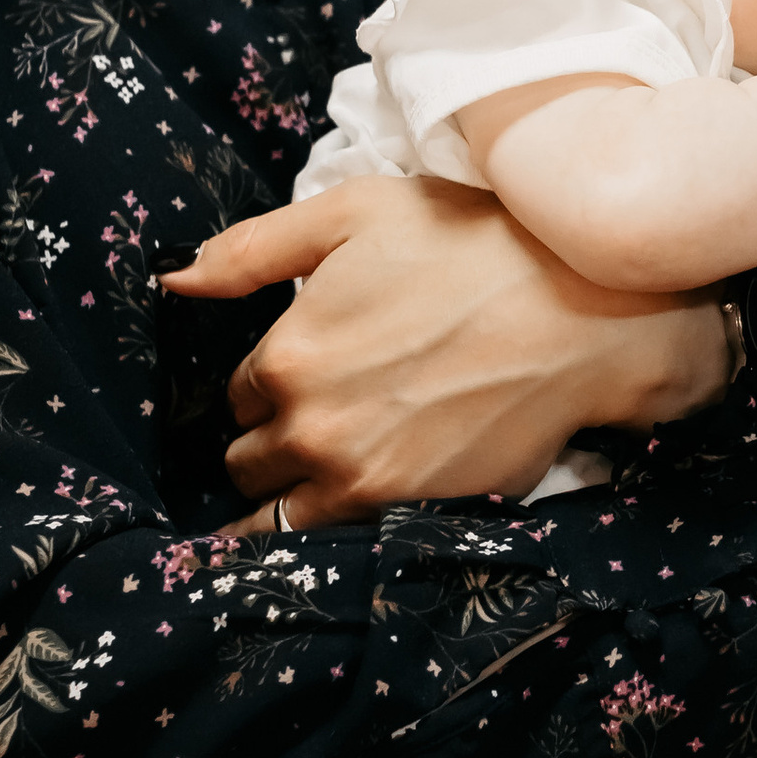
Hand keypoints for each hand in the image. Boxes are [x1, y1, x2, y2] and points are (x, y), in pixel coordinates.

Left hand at [164, 173, 730, 523]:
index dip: (266, 382)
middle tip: (315, 419)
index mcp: (286, 356)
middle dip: (269, 442)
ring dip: (286, 497)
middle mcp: (310, 429)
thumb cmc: (471, 246)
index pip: (238, 395)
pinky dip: (325, 533)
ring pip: (277, 517)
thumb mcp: (353, 214)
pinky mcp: (410, 512)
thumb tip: (173, 282)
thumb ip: (251, 250)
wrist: (583, 311)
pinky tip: (346, 507)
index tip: (300, 372)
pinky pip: (334, 543)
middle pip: (247, 462)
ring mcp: (361, 481)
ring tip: (318, 474)